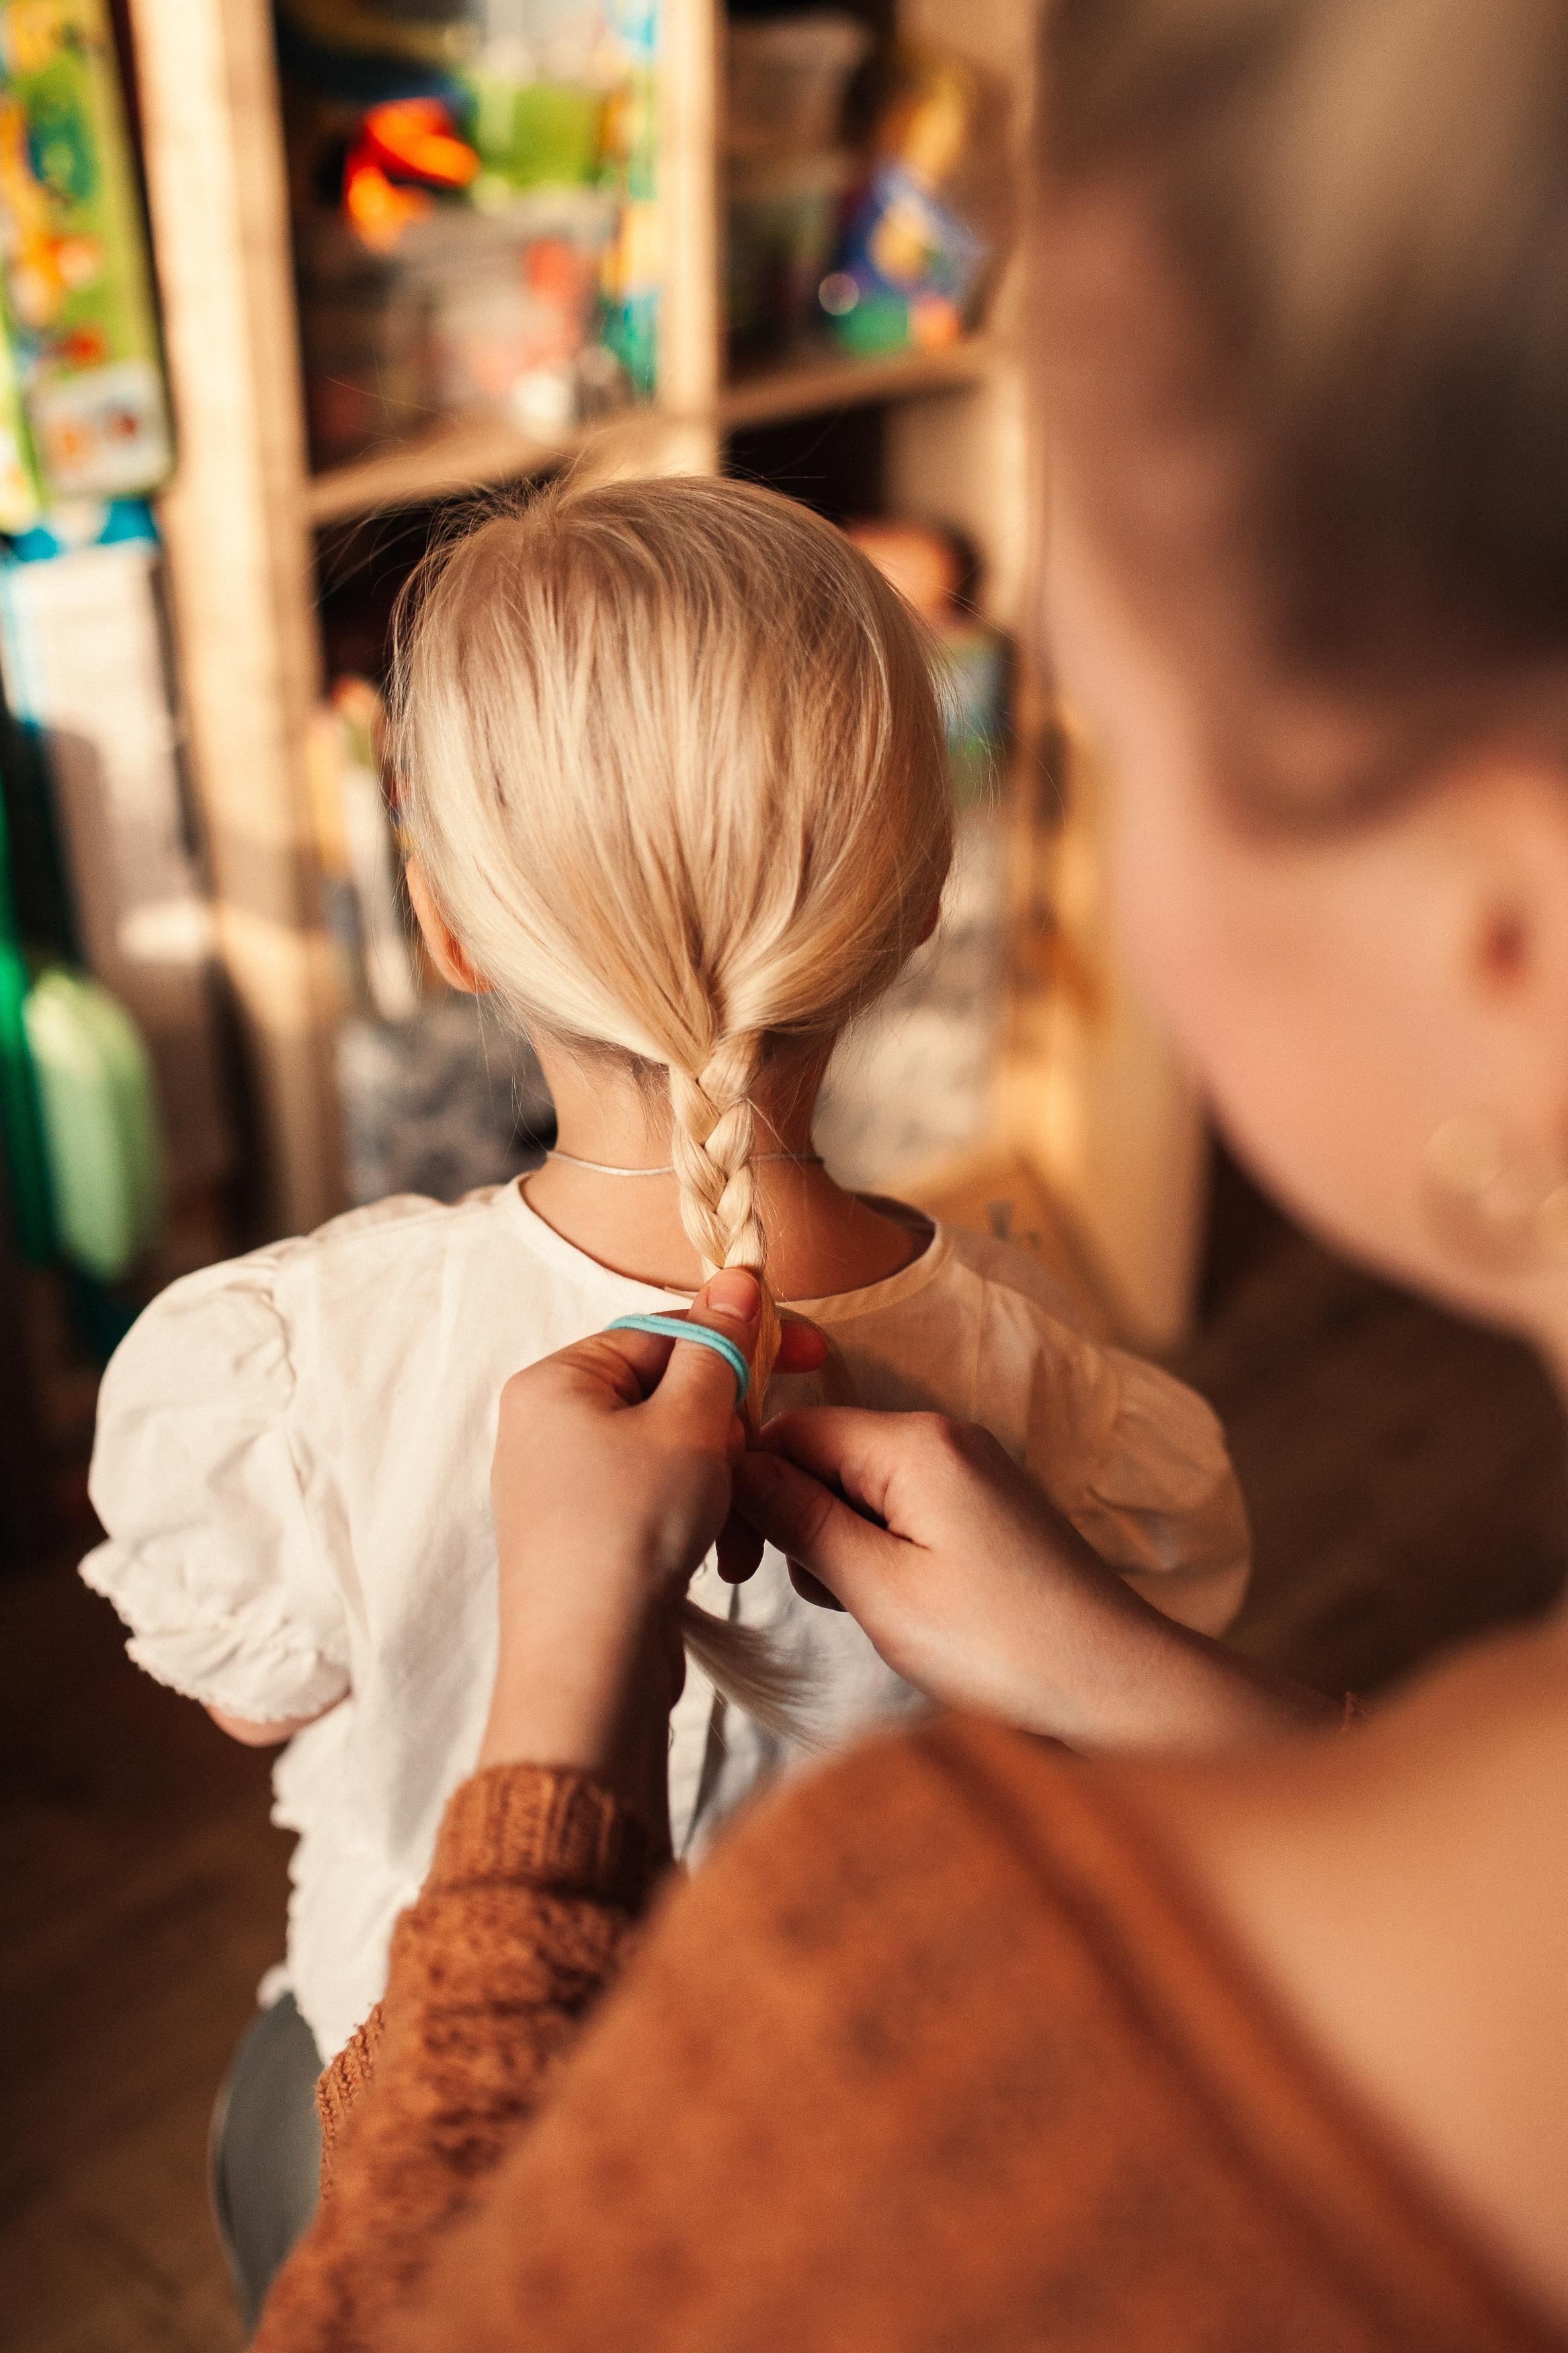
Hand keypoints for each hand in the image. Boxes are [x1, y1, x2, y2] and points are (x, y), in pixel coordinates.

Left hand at [479, 1273, 823, 1838]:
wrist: (591, 1667)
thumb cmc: (630, 1531)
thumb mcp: (690, 1424)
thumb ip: (719, 1347)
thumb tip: (736, 1275)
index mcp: (556, 1382)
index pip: (662, 1331)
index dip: (739, 1339)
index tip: (810, 1352)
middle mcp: (547, 1426)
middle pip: (668, 1391)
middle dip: (729, 1427)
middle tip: (758, 1456)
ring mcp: (563, 1486)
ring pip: (671, 1451)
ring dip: (722, 1480)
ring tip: (737, 1523)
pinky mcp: (586, 1538)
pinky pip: (657, 1499)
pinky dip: (698, 1517)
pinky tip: (720, 1554)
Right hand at [735, 1410, 1330, 1750]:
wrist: (1120, 1690)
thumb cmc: (1002, 1647)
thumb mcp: (879, 1589)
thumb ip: (800, 1520)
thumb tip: (736, 1467)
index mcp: (916, 1442)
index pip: (792, 1427)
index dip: (751, 1484)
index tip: (737, 1558)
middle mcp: (947, 1436)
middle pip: (826, 1454)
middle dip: (802, 1520)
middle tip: (830, 1596)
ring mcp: (973, 1471)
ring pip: (861, 1486)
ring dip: (843, 1546)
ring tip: (879, 1611)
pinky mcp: (988, 1509)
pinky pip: (905, 1510)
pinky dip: (885, 1554)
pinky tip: (909, 1608)